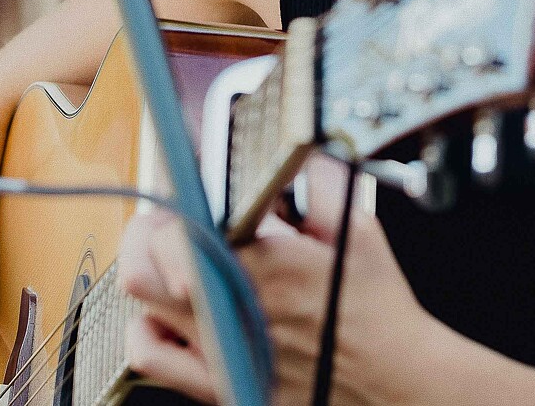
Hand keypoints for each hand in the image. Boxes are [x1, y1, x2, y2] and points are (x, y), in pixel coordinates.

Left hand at [117, 156, 457, 405]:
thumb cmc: (376, 312)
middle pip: (148, 263)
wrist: (390, 378)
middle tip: (171, 222)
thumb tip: (300, 152)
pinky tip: (165, 315)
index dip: (177, 200)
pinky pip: (151, 356)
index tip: (185, 191)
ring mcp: (222, 347)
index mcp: (267, 263)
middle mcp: (235, 306)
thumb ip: (323, 183)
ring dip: (152, 272)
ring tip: (171, 261)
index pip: (186, 226)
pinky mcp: (219, 381)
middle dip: (153, 233)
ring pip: (144, 302)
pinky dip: (145, 330)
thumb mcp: (359, 231)